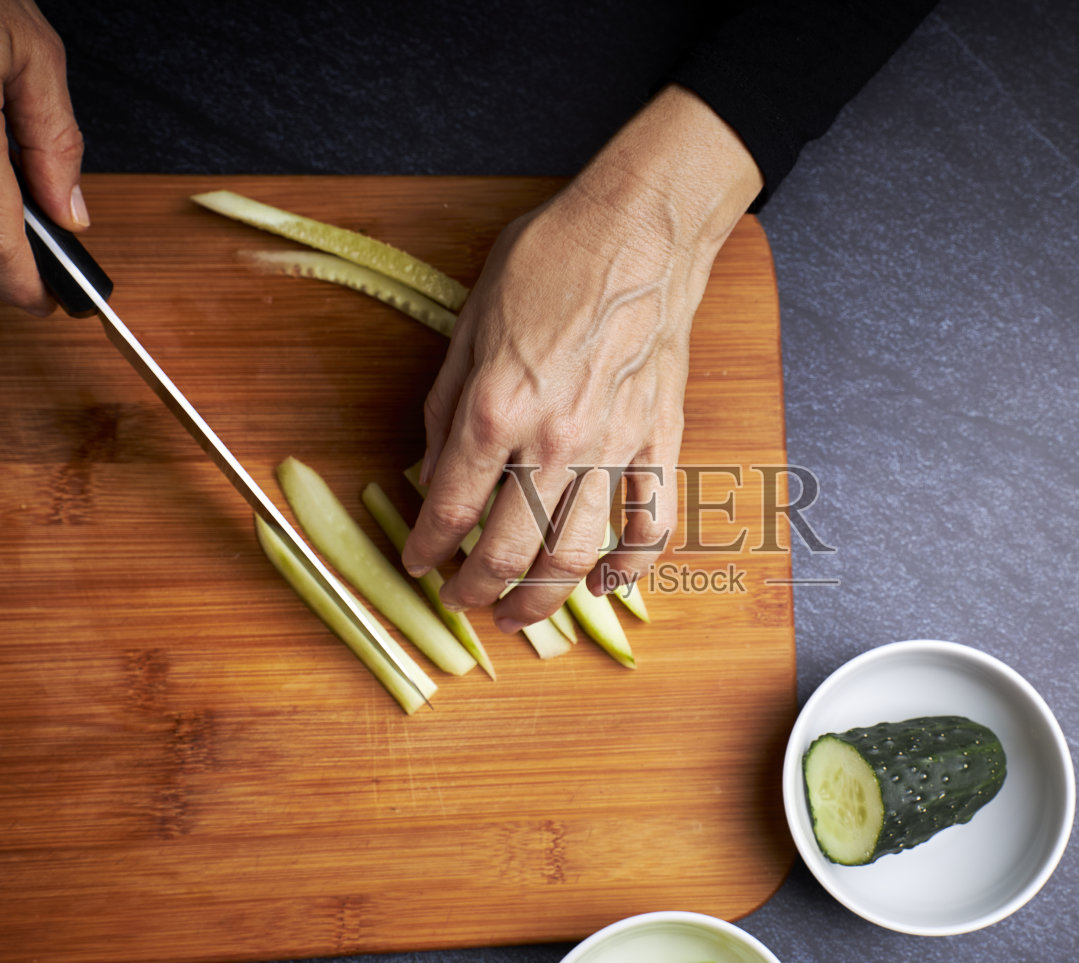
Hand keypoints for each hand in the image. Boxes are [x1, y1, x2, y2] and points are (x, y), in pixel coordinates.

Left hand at [402, 84, 762, 631]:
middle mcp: (553, 441)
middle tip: (462, 601)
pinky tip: (603, 583)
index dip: (426, 549)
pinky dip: (629, 568)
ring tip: (519, 614)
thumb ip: (447, 406)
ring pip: (575, 555)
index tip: (418, 565)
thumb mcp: (470, 323)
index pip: (448, 508)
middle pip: (507, 550)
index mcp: (496, 408)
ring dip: (541, 599)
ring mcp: (614, 448)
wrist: (639, 231)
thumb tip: (430, 468)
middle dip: (475, 590)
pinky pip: (649, 524)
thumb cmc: (551, 262)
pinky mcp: (660, 442)